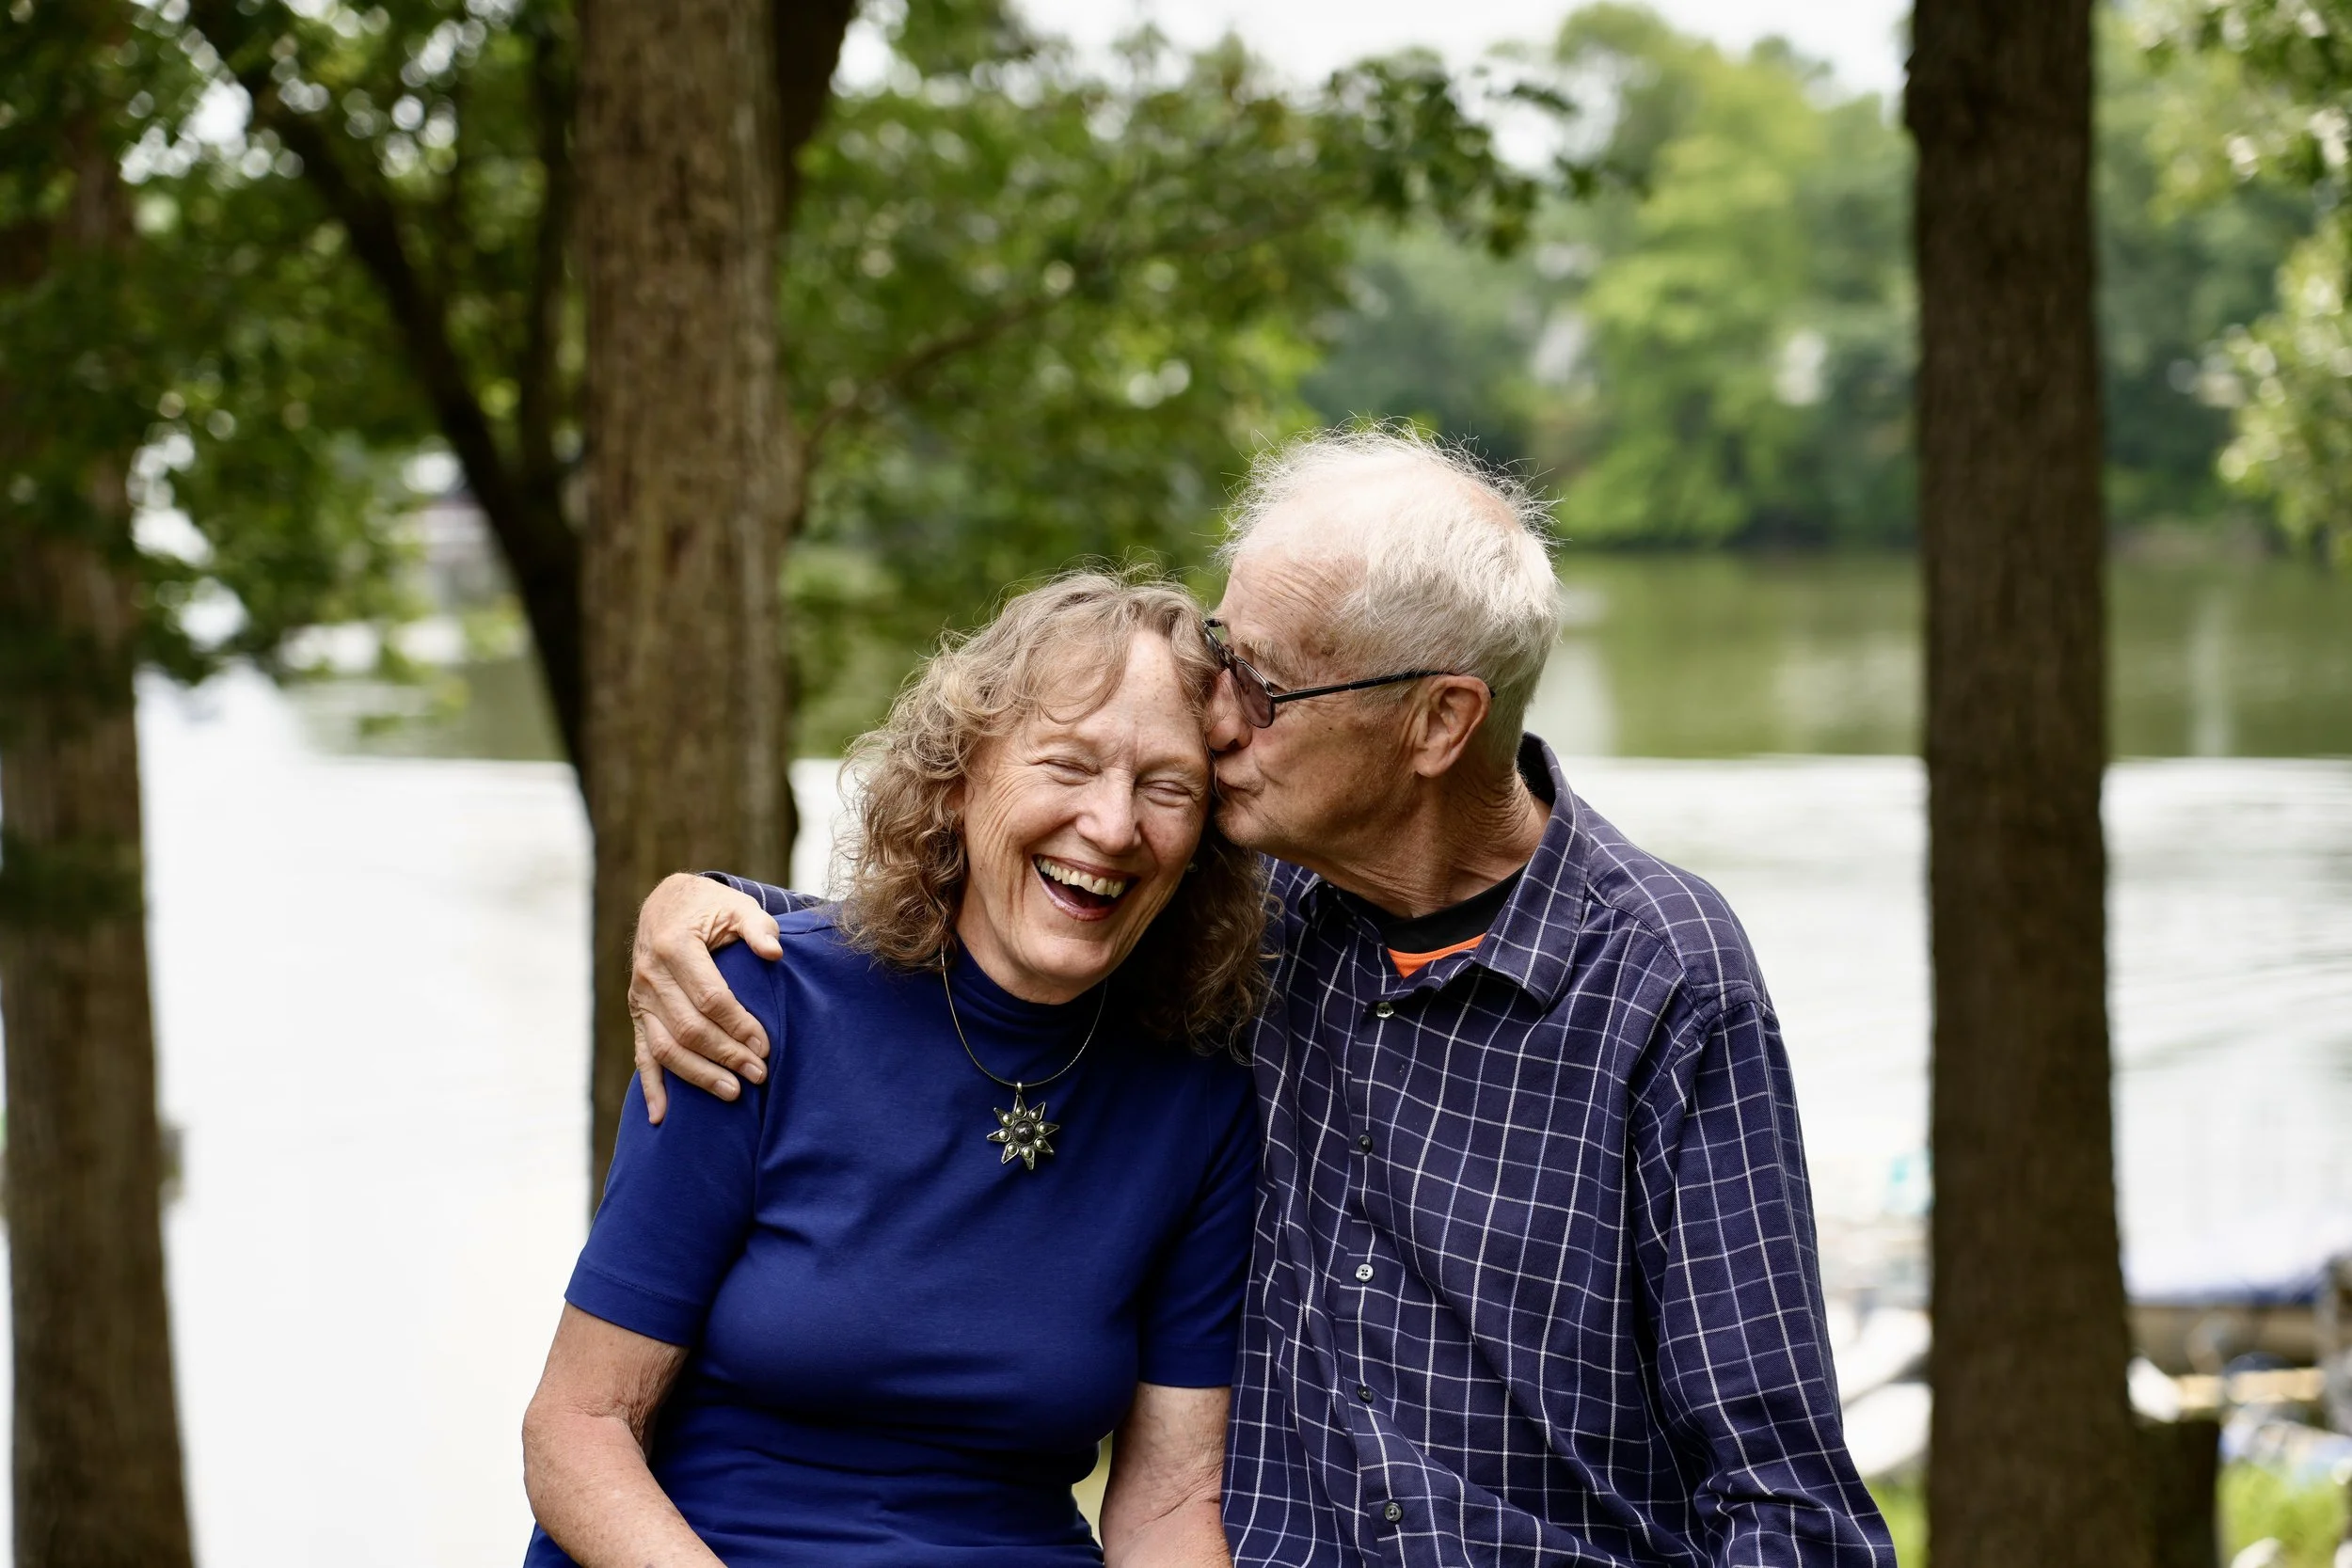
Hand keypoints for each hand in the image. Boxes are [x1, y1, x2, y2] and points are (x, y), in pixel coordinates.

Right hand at [629, 874, 782, 1122]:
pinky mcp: (638, 1014)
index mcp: (675, 946)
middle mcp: (651, 975)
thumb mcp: (737, 908)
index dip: (738, 1025)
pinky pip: (642, 1055)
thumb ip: (758, 928)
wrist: (668, 904)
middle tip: (759, 1074)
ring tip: (733, 1093)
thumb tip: (774, 953)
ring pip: (665, 1047)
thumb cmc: (711, 909)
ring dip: (698, 1075)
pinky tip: (662, 1116)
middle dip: (725, 1055)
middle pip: (689, 1027)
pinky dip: (650, 1087)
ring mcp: (640, 998)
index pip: (710, 998)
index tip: (766, 1045)